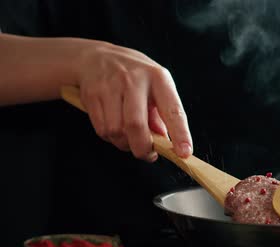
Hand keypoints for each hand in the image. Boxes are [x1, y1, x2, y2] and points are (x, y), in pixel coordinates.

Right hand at [75, 41, 191, 161]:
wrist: (96, 57)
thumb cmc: (134, 76)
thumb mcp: (155, 87)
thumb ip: (161, 115)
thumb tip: (164, 142)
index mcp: (158, 78)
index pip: (172, 110)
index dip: (180, 134)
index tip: (184, 153)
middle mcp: (134, 80)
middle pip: (136, 125)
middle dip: (143, 148)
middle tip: (148, 154)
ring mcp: (110, 86)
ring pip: (116, 131)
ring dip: (125, 144)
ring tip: (129, 136)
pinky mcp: (92, 95)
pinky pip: (102, 130)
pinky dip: (111, 138)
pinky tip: (115, 128)